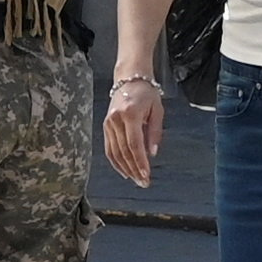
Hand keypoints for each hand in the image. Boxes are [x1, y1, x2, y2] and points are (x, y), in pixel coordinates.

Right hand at [102, 68, 166, 188]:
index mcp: (130, 114)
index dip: (140, 162)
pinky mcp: (105, 126)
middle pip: (124, 151)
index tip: (146, 175)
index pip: (134, 144)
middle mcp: (116, 120)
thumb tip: (152, 154)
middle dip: (134, 169)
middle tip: (143, 183)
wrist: (129, 78)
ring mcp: (108, 123)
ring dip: (125, 168)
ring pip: (115, 152)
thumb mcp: (157, 110)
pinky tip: (124, 170)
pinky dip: (116, 161)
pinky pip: (109, 148)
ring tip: (135, 180)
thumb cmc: (146, 93)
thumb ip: (155, 132)